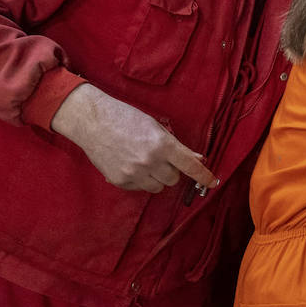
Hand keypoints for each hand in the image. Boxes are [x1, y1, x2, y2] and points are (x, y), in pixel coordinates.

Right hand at [51, 83, 217, 192]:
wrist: (92, 121)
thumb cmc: (125, 118)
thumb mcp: (155, 126)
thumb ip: (176, 145)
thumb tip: (197, 158)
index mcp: (162, 144)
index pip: (190, 166)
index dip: (204, 176)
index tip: (213, 182)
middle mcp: (149, 161)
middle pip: (173, 179)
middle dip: (171, 171)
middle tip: (160, 158)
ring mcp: (133, 173)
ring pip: (158, 187)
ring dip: (157, 178)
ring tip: (144, 161)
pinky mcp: (119, 181)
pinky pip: (140, 188)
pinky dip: (140, 180)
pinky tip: (130, 164)